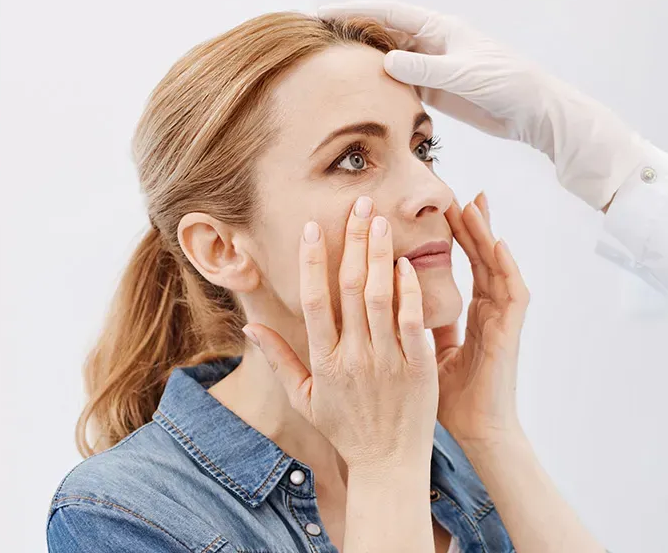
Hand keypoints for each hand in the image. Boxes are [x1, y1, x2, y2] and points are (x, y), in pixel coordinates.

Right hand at [245, 196, 438, 471]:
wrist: (390, 464)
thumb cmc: (347, 430)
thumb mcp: (305, 398)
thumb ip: (278, 358)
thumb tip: (249, 322)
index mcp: (323, 361)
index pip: (313, 300)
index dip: (312, 260)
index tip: (312, 225)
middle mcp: (353, 357)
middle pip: (349, 288)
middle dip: (353, 242)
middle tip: (359, 203)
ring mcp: (387, 361)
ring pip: (380, 297)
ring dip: (380, 255)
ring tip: (381, 220)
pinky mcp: (418, 367)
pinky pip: (412, 320)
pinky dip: (410, 290)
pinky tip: (407, 264)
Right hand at [319, 0, 650, 209]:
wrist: (536, 111)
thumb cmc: (509, 83)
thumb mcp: (464, 73)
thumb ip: (425, 68)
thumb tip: (385, 60)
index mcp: (440, 27)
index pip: (388, 12)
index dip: (355, 10)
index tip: (323, 12)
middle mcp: (434, 42)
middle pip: (383, 32)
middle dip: (351, 33)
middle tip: (315, 40)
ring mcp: (434, 66)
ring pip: (389, 60)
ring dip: (363, 62)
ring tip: (328, 68)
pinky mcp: (438, 90)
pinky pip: (402, 84)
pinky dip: (381, 87)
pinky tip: (360, 94)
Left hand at [433, 193, 528, 446]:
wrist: (476, 433)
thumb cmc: (451, 401)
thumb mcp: (428, 355)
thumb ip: (423, 327)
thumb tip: (401, 303)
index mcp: (474, 316)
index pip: (466, 266)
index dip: (458, 237)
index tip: (445, 209)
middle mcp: (491, 313)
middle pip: (483, 258)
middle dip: (473, 225)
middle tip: (459, 193)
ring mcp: (503, 321)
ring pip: (498, 267)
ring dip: (487, 235)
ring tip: (474, 204)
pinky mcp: (509, 333)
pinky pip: (514, 293)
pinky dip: (507, 267)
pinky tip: (498, 244)